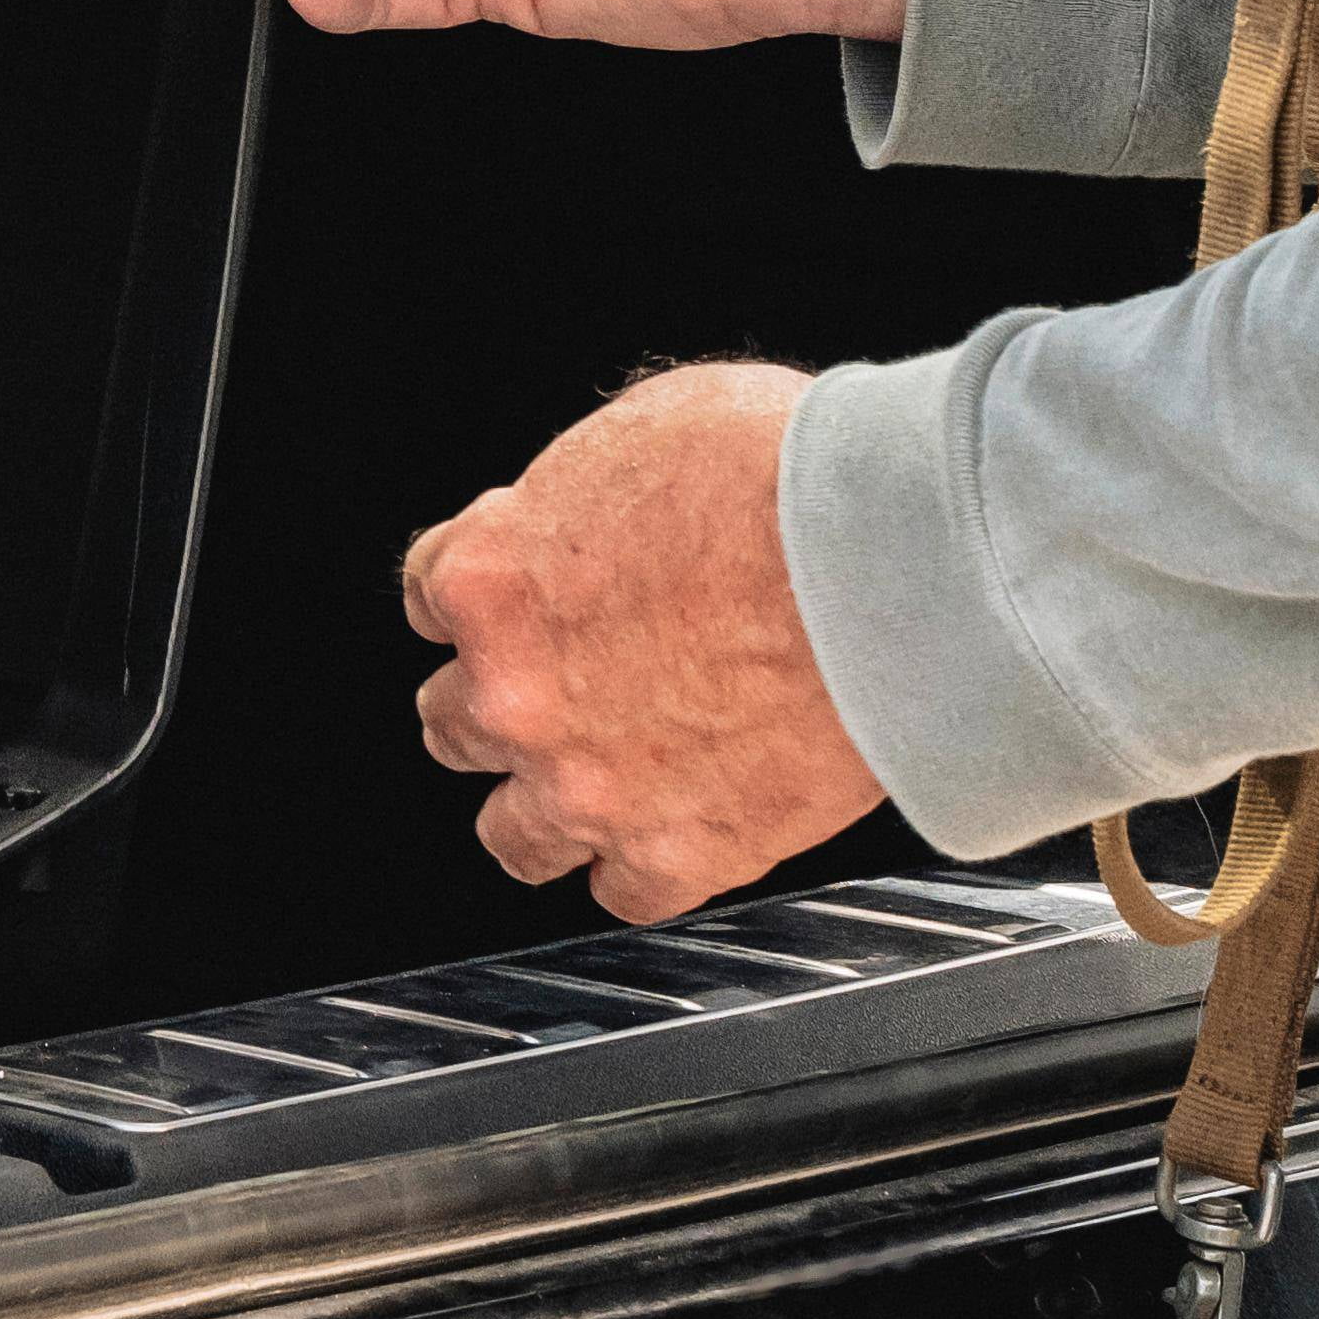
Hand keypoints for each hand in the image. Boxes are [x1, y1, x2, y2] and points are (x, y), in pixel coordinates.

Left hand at [404, 363, 885, 919]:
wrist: (886, 559)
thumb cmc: (784, 474)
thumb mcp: (645, 425)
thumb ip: (584, 497)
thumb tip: (592, 514)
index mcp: (492, 577)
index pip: (432, 597)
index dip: (496, 595)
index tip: (535, 600)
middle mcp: (514, 692)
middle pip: (452, 719)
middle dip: (506, 697)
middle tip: (572, 684)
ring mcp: (586, 786)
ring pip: (512, 833)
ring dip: (548, 803)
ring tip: (606, 777)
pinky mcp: (674, 856)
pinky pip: (621, 893)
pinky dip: (646, 864)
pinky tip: (681, 822)